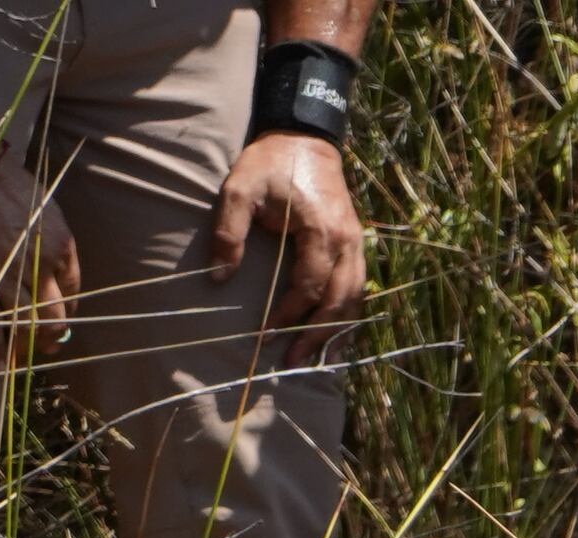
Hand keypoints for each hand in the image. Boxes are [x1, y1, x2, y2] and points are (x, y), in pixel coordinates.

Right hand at [0, 151, 76, 363]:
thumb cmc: (5, 179)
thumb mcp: (46, 207)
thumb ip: (53, 238)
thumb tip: (53, 263)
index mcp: (61, 247)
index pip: (73, 292)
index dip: (67, 311)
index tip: (60, 321)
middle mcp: (39, 267)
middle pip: (54, 318)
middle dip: (51, 337)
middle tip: (46, 348)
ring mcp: (6, 276)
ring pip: (24, 326)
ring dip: (26, 349)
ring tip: (22, 362)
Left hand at [211, 131, 367, 361]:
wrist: (305, 138)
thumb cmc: (271, 163)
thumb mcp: (239, 188)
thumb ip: (228, 232)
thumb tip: (218, 278)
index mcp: (320, 231)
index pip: (308, 287)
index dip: (288, 315)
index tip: (265, 334)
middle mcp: (346, 243)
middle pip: (338, 302)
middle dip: (315, 334)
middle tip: (292, 359)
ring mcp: (356, 244)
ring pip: (355, 299)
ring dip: (337, 331)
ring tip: (319, 357)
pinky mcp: (357, 244)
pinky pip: (359, 288)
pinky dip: (350, 315)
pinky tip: (338, 334)